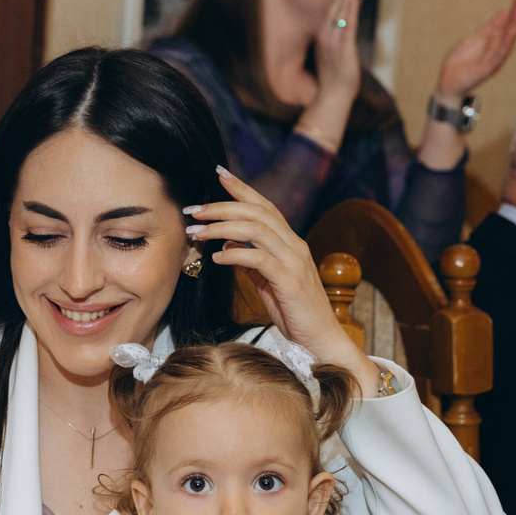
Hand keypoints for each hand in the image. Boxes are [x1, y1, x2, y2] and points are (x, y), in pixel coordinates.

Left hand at [184, 167, 379, 395]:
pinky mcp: (290, 281)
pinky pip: (259, 259)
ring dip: (222, 227)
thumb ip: (251, 263)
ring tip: (197, 231)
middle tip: (194, 209)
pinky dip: (235, 254)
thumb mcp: (268, 283)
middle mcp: (294, 245)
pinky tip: (217, 257)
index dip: (242, 188)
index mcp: (290, 243)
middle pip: (257, 212)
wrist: (321, 340)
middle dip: (222, 206)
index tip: (219, 174)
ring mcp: (294, 261)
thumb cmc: (295, 313)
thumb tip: (226, 247)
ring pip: (257, 230)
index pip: (265, 206)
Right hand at [309, 0, 365, 107]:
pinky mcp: (343, 50)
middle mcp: (326, 34)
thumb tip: (343, 23)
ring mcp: (333, 41)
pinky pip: (347, 27)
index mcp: (322, 34)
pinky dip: (350, 11)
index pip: (329, 6)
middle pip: (333, 4)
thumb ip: (336, 36)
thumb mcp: (331, 51)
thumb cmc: (334, 76)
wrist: (332, 96)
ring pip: (339, 11)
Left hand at [434, 0, 515, 100]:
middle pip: (511, 32)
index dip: (514, 12)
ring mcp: (494, 62)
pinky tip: (502, 31)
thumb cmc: (460, 62)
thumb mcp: (474, 39)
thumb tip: (503, 12)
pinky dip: (498, 43)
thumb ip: (489, 28)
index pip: (508, 26)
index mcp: (496, 45)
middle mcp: (498, 53)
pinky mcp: (486, 70)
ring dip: (512, 27)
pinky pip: (495, 55)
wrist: (448, 83)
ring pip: (506, 42)